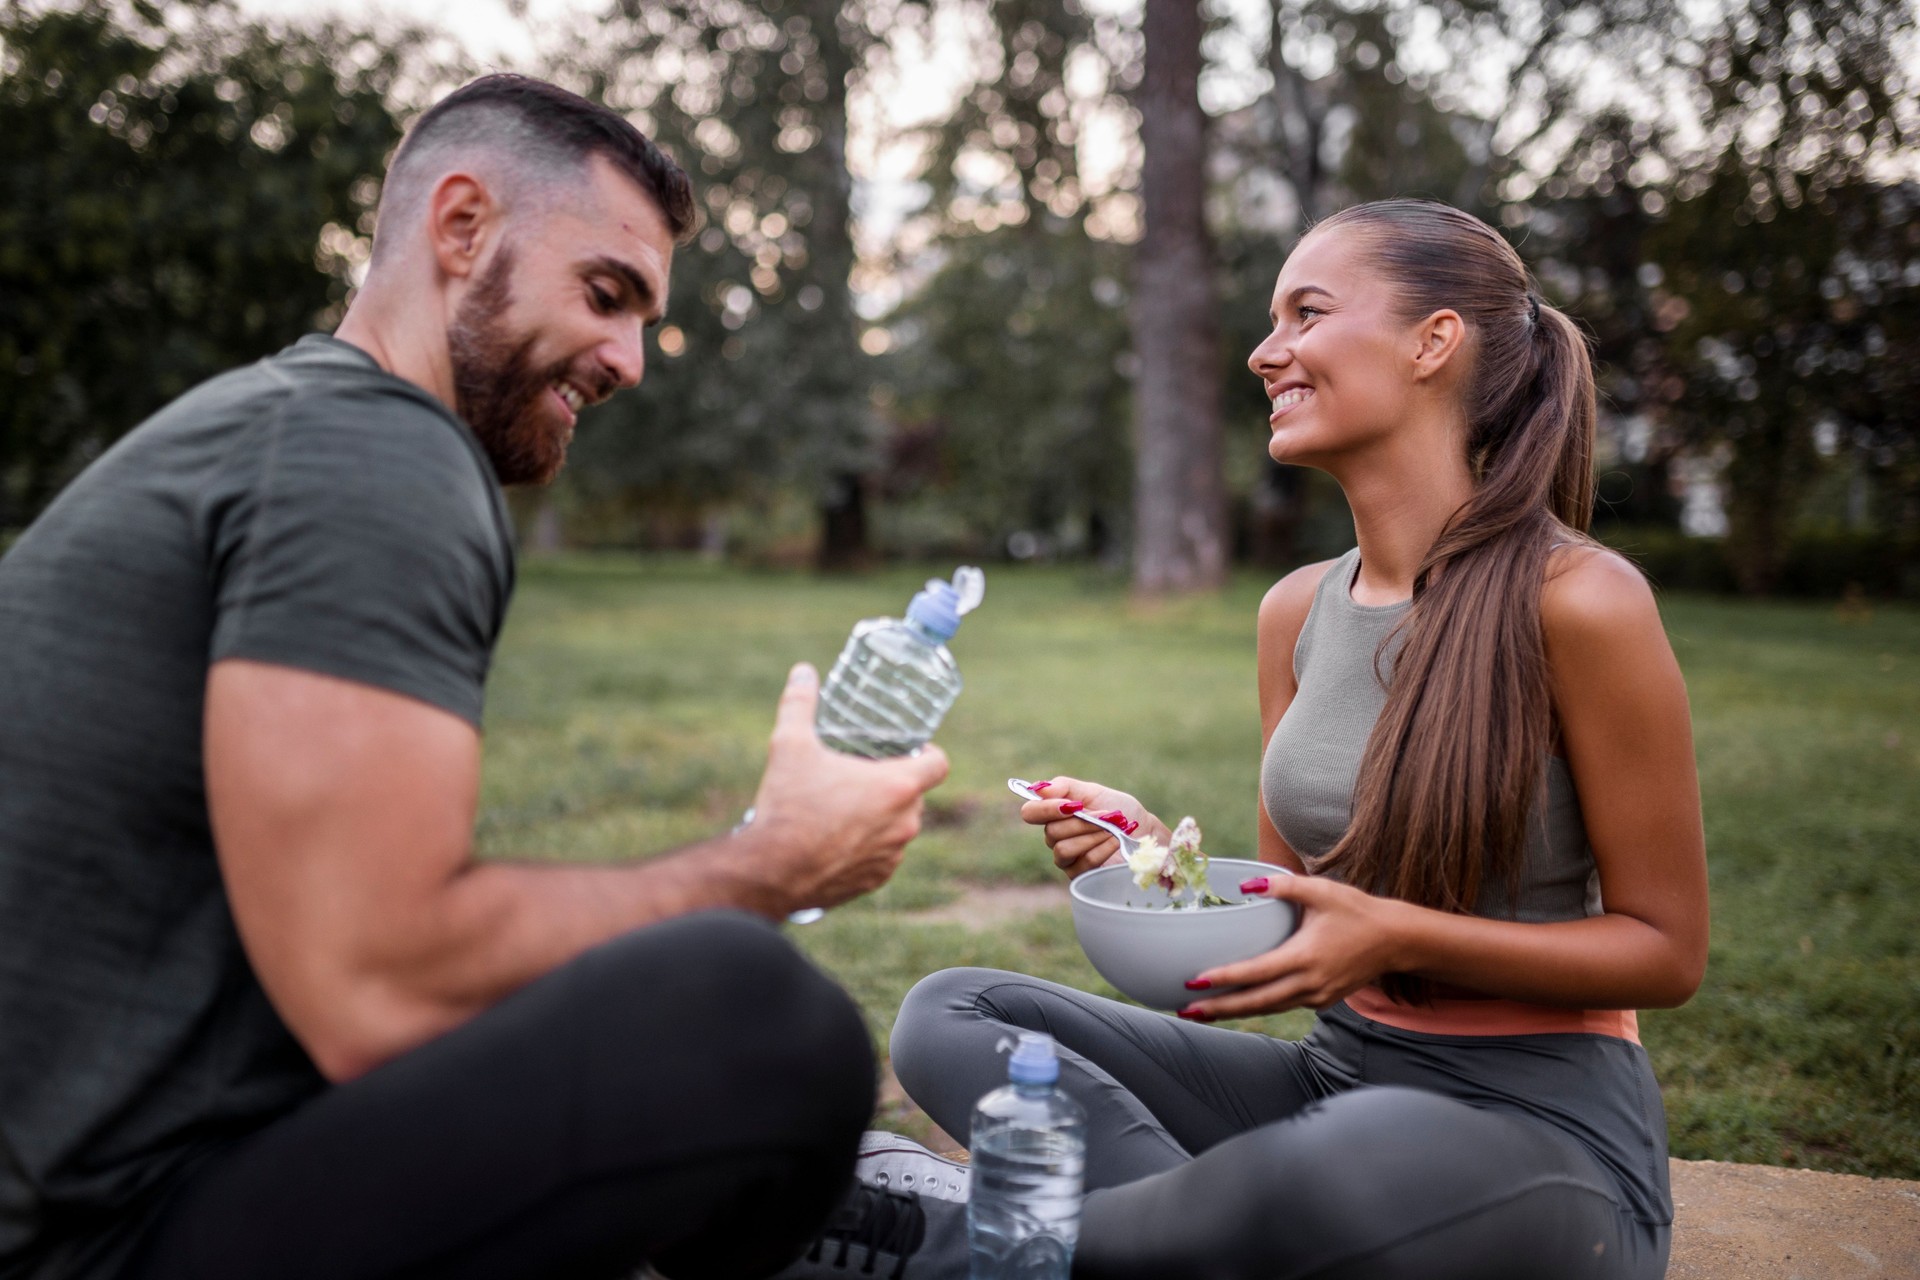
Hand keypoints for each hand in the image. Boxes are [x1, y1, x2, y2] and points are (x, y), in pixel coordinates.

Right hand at [746, 664, 949, 911]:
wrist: (771, 871)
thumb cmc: (787, 806)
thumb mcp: (790, 745)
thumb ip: (800, 704)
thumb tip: (803, 671)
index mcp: (897, 786)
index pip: (939, 764)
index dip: (929, 753)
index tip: (911, 750)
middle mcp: (905, 823)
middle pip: (914, 795)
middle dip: (893, 784)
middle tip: (860, 775)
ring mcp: (892, 856)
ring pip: (898, 828)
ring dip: (880, 817)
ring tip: (844, 808)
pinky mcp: (876, 881)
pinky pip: (882, 858)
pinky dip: (866, 847)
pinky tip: (836, 839)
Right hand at [1018, 775, 1169, 878]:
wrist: (1145, 832)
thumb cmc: (1120, 810)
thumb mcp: (1093, 791)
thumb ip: (1065, 787)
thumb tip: (1039, 788)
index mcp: (1055, 813)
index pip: (1030, 812)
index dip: (1045, 809)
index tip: (1070, 805)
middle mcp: (1056, 836)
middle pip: (1051, 832)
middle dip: (1081, 822)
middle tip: (1105, 816)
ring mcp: (1066, 858)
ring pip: (1063, 849)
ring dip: (1092, 835)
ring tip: (1112, 829)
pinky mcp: (1081, 875)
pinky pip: (1082, 862)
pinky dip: (1102, 848)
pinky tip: (1115, 842)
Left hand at [1177, 872, 1407, 1020]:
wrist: (1396, 940)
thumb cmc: (1356, 911)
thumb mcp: (1321, 890)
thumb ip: (1282, 884)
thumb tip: (1245, 884)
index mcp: (1305, 956)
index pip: (1256, 972)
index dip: (1224, 979)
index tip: (1194, 981)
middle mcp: (1309, 983)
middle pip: (1256, 1002)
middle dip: (1219, 1008)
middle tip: (1185, 1009)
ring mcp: (1317, 996)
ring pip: (1268, 1008)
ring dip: (1235, 1012)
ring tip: (1201, 1012)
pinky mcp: (1322, 1001)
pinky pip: (1283, 1006)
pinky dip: (1258, 1007)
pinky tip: (1237, 1004)